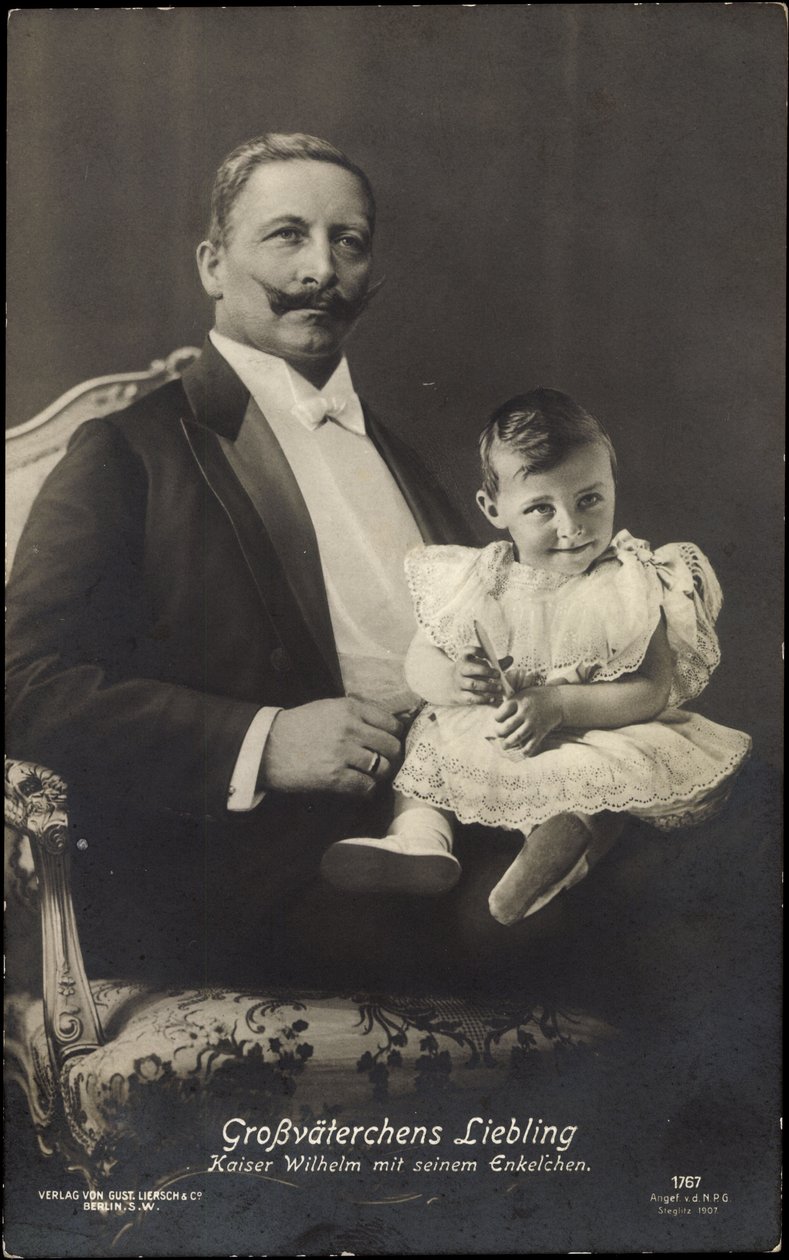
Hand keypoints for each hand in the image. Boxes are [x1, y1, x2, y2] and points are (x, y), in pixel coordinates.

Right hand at [259, 697, 403, 794]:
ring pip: (383, 767)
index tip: (391, 742)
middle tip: (386, 761)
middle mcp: (350, 729)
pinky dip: (367, 789)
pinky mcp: (334, 777)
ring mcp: (343, 753)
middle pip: (392, 746)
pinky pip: (366, 786)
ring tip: (372, 774)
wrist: (267, 746)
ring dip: (381, 774)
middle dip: (393, 756)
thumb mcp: (329, 707)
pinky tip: (360, 786)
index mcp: (350, 708)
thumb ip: (358, 712)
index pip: (392, 723)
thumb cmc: (299, 726)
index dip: (396, 735)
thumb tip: (391, 719)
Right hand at [449, 644, 504, 705]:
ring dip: (487, 686)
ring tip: (499, 688)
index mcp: (464, 658)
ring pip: (473, 684)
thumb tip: (511, 658)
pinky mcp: (460, 696)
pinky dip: (483, 699)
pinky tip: (492, 698)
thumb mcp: (478, 664)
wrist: (448, 684)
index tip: (487, 655)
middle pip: (471, 669)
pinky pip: (471, 698)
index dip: (477, 651)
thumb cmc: (470, 672)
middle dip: (485, 671)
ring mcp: (459, 683)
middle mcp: (460, 669)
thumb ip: (495, 662)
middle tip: (498, 674)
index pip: (468, 650)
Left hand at [494, 687, 562, 754]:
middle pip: (508, 726)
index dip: (497, 717)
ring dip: (508, 743)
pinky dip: (525, 750)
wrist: (559, 701)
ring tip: (504, 745)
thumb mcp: (524, 693)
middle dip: (499, 732)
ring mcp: (534, 723)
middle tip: (498, 733)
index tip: (498, 719)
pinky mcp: (541, 731)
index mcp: (519, 701)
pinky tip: (520, 752)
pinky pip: (532, 744)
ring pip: (518, 736)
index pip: (502, 712)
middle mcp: (526, 712)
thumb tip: (498, 714)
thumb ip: (512, 701)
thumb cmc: (538, 696)